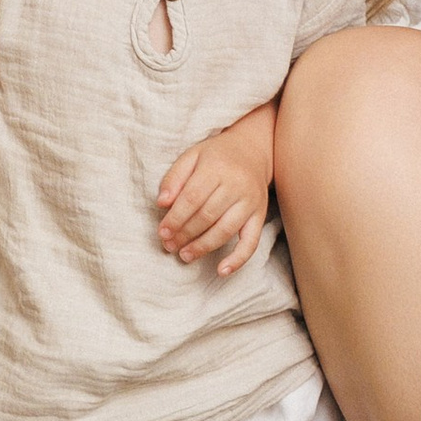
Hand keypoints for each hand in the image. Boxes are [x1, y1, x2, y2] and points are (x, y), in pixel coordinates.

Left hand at [157, 110, 275, 277]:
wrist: (254, 149)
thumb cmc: (217, 155)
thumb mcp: (192, 156)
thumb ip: (174, 177)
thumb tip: (161, 202)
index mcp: (216, 168)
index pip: (192, 198)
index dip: (176, 218)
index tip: (162, 232)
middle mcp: (236, 185)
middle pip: (207, 216)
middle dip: (185, 234)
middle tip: (169, 246)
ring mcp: (250, 202)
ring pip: (225, 230)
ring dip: (203, 247)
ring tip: (185, 255)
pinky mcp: (260, 215)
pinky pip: (251, 241)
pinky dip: (238, 259)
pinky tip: (222, 271)